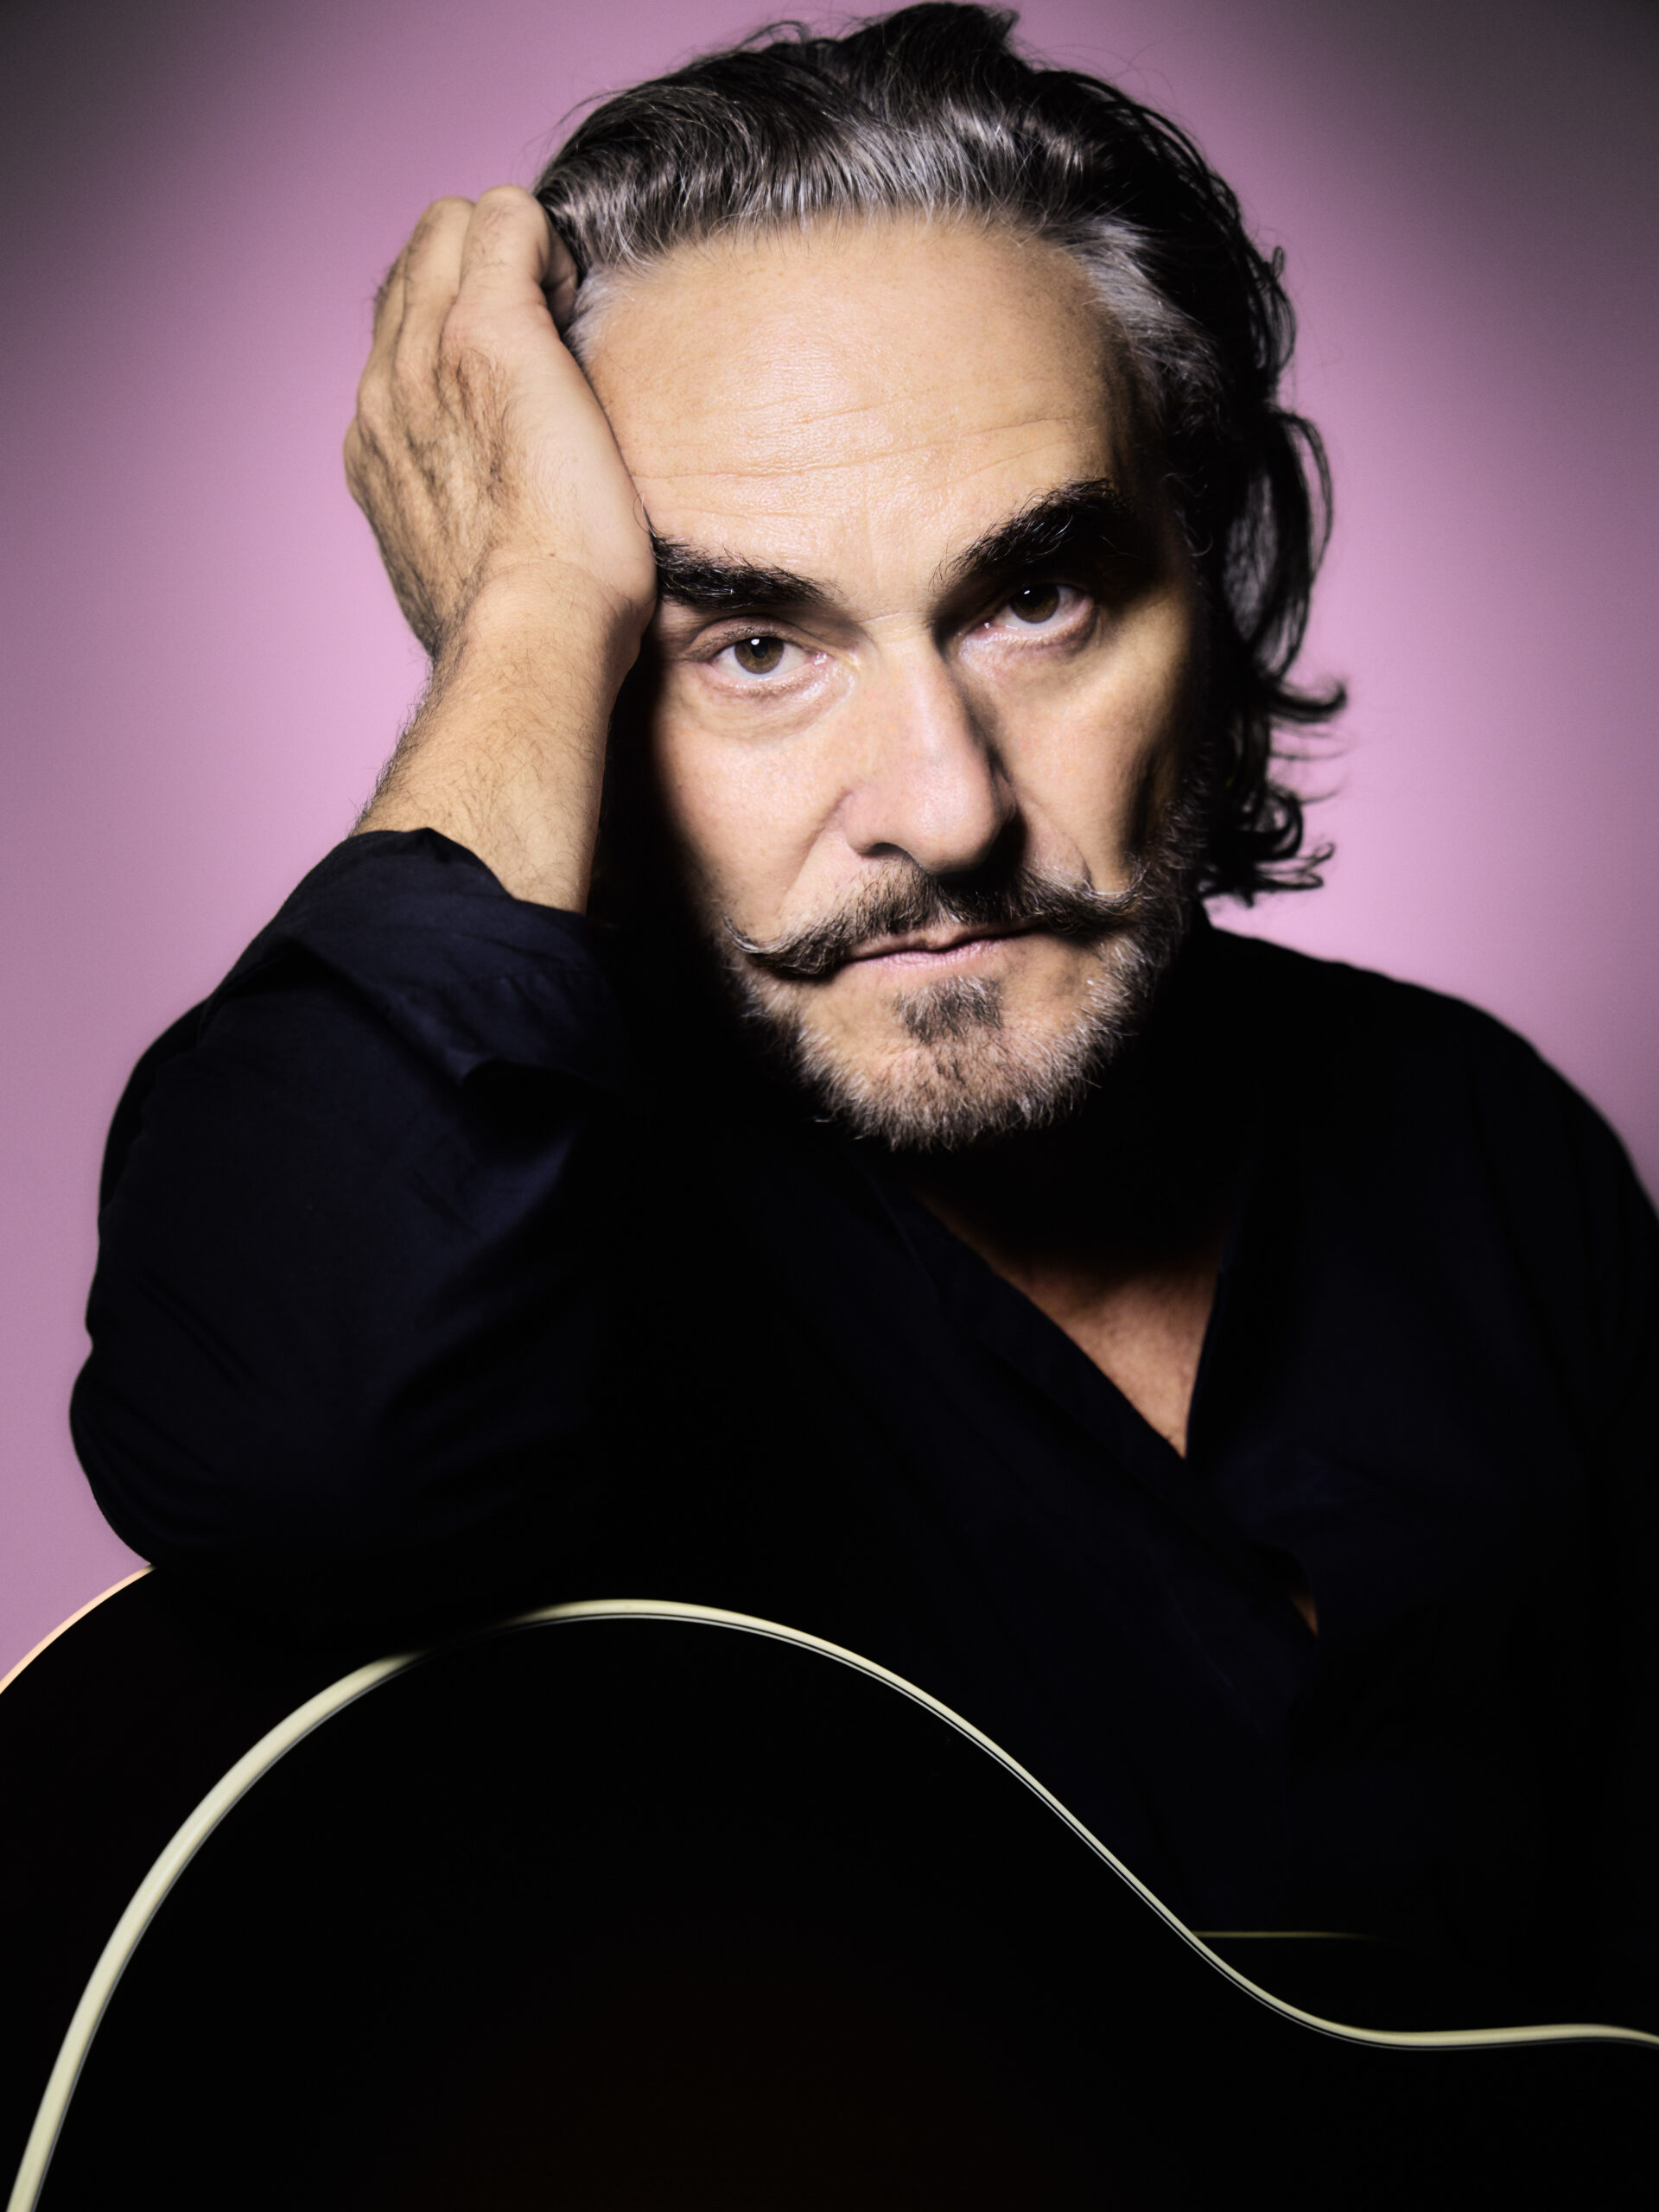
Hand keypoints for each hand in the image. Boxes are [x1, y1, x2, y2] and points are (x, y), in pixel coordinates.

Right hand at [344, 186, 655, 656]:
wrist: (530, 642)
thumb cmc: (527, 634)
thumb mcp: (466, 575)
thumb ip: (461, 529)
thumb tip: (494, 542)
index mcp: (378, 448)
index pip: (400, 336)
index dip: (461, 330)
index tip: (525, 379)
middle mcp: (385, 393)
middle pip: (412, 266)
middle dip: (481, 274)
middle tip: (552, 337)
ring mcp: (426, 357)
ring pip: (447, 228)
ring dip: (512, 254)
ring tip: (565, 322)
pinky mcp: (490, 334)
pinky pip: (505, 219)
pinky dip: (548, 243)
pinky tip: (579, 298)